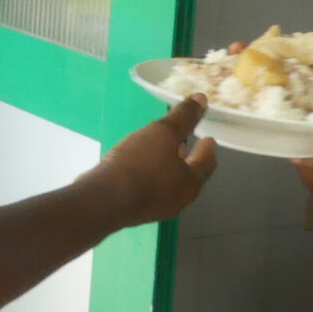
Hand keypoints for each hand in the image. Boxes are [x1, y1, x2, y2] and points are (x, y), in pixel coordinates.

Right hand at [86, 96, 218, 225]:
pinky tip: (139, 165)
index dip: (208, 149)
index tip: (208, 139)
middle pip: (190, 175)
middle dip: (189, 157)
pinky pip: (151, 188)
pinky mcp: (136, 211)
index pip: (207, 163)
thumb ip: (184, 117)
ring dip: (169, 166)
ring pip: (170, 182)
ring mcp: (157, 208)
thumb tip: (202, 99)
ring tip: (161, 151)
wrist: (104, 199)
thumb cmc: (139, 163)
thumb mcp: (163, 132)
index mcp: (191, 182)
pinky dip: (152, 175)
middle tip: (185, 142)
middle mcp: (178, 199)